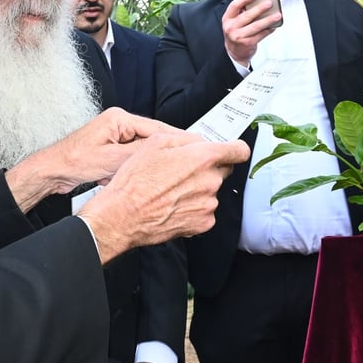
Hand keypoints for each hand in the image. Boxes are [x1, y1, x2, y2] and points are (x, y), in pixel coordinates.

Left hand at [7, 109, 197, 210]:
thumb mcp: (110, 160)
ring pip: (146, 149)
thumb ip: (138, 155)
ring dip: (155, 161)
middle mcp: (119, 124)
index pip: (157, 128)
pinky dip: (141, 167)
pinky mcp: (112, 150)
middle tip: (192, 160)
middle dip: (170, 151)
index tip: (196, 147)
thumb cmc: (72, 162)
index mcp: (119, 119)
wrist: (51, 172)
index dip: (178, 139)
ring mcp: (115, 137)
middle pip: (154, 138)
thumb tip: (163, 154)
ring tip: (176, 170)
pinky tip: (151, 177)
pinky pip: (135, 157)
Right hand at [78, 134, 248, 262]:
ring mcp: (208, 204)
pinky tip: (174, 204)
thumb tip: (199, 142)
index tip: (232, 150)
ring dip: (199, 189)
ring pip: (212, 191)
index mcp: (202, 158)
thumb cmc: (135, 182)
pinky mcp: (202, 223)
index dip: (235, 148)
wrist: (123, 215)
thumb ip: (185, 139)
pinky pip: (205, 210)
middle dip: (208, 168)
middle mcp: (210, 182)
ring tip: (172, 190)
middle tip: (183, 171)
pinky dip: (194, 207)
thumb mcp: (155, 143)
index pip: (238, 151)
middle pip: (222, 170)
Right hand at [222, 0, 281, 66]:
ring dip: (268, 20)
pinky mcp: (247, 43)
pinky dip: (268, 30)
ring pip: (255, 26)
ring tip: (277, 15)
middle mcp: (231, 27)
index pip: (234, 6)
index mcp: (227, 18)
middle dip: (259, 9)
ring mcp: (238, 36)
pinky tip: (274, 26)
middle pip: (247, 16)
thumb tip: (258, 0)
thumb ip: (241, 11)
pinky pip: (260, 35)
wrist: (234, 51)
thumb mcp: (234, 21)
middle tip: (269, 3)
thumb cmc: (236, 32)